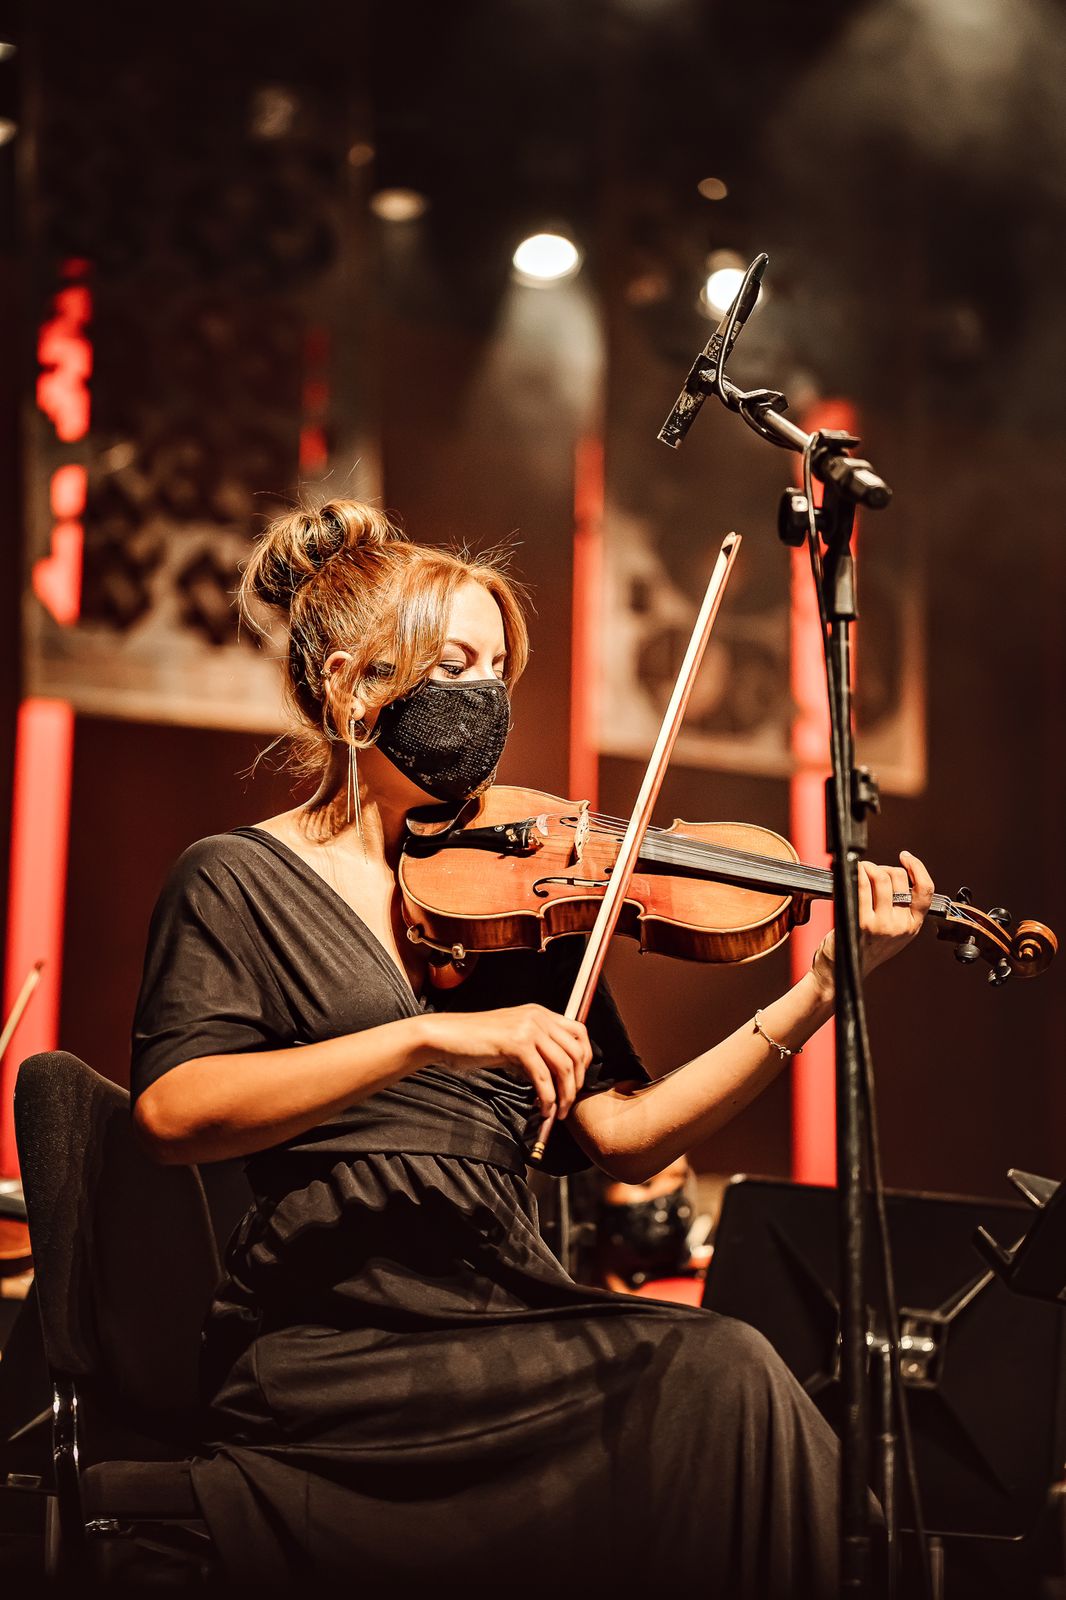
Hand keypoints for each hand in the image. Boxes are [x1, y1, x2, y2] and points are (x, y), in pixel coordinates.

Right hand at [424, 1005, 591, 1119]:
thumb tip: (555, 1078)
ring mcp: (528, 1028)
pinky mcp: (516, 1044)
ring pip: (563, 1066)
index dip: (585, 1059)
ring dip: (565, 1094)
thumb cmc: (475, 1042)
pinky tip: (543, 1109)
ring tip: (556, 1112)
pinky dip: (547, 1097)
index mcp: (540, 1013)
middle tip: (567, 1103)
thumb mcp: (512, 1040)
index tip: (577, 1081)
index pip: (580, 1032)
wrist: (446, 1036)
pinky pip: (542, 1076)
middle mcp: (538, 1017)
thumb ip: (535, 1051)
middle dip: (577, 1083)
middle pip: (576, 1052)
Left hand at [811, 850, 933, 996]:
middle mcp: (900, 925)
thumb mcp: (892, 933)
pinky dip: (857, 874)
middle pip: (898, 878)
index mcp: (912, 926)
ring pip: (880, 877)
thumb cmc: (863, 949)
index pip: (925, 890)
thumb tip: (895, 876)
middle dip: (883, 868)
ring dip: (868, 867)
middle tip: (871, 873)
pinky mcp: (862, 922)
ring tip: (860, 870)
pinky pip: (862, 886)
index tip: (905, 857)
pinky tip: (852, 874)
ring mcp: (882, 924)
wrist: (840, 974)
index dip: (917, 868)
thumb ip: (900, 910)